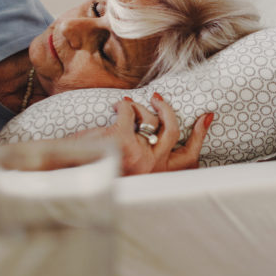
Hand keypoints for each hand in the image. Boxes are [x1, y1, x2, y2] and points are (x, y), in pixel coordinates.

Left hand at [71, 93, 214, 175]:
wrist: (69, 176)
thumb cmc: (98, 172)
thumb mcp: (132, 170)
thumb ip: (148, 158)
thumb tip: (158, 134)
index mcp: (158, 176)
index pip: (189, 158)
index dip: (200, 136)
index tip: (206, 117)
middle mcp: (152, 168)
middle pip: (174, 132)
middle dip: (169, 112)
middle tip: (159, 99)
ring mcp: (139, 154)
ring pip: (152, 119)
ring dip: (140, 107)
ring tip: (127, 106)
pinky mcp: (122, 139)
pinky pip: (131, 111)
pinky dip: (124, 105)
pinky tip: (117, 106)